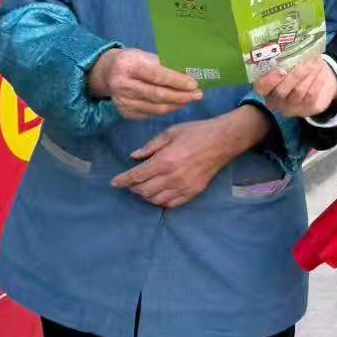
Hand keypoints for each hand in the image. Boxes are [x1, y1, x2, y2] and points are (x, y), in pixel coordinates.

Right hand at [88, 48, 200, 120]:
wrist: (107, 72)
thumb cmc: (132, 61)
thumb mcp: (145, 56)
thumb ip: (164, 65)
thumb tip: (190, 74)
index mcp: (129, 66)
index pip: (157, 76)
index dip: (177, 81)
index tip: (194, 84)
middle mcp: (122, 85)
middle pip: (157, 95)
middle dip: (181, 96)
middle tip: (198, 95)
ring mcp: (122, 101)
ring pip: (155, 108)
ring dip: (176, 105)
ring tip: (189, 100)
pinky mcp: (124, 113)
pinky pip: (150, 115)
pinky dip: (166, 111)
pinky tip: (175, 105)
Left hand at [111, 113, 256, 209]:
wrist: (223, 141)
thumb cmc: (196, 132)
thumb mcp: (170, 133)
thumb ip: (150, 146)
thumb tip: (134, 157)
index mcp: (164, 160)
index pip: (137, 176)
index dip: (122, 180)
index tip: (114, 183)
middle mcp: (172, 177)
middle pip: (143, 190)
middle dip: (132, 188)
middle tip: (129, 182)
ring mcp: (183, 187)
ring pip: (155, 200)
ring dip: (145, 195)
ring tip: (142, 188)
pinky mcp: (192, 192)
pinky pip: (171, 204)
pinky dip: (160, 201)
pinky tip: (157, 194)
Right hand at [254, 56, 336, 119]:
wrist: (316, 82)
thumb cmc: (295, 68)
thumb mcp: (287, 62)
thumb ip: (283, 57)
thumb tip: (289, 43)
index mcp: (265, 88)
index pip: (261, 87)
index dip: (269, 80)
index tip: (280, 69)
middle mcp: (276, 100)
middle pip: (282, 91)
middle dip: (295, 75)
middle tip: (305, 61)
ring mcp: (291, 107)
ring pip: (299, 92)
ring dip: (308, 74)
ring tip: (316, 61)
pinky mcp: (306, 110)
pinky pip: (312, 95)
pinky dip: (317, 80)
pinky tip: (321, 69)